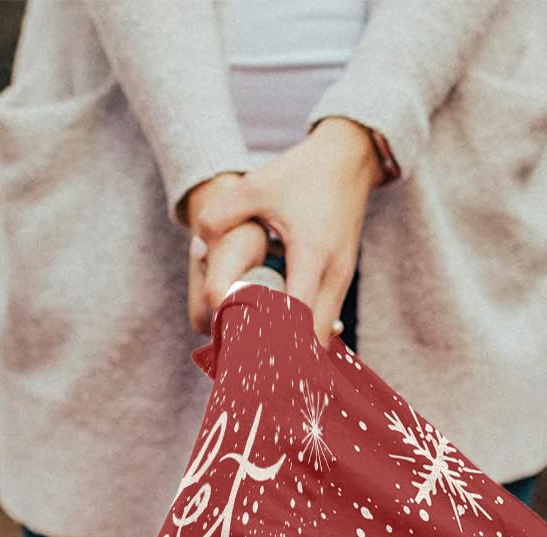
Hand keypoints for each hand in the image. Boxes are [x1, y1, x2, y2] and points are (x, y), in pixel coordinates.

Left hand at [189, 119, 380, 344]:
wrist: (349, 158)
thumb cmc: (302, 173)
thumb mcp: (256, 186)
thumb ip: (220, 215)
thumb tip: (197, 250)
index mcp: (311, 255)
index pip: (296, 318)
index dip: (273, 343)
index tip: (247, 358)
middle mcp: (333, 275)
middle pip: (314, 341)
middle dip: (285, 360)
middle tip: (250, 368)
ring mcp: (342, 280)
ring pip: (322, 336)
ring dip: (295, 350)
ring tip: (261, 359)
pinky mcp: (342, 281)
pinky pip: (324, 322)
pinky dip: (304, 336)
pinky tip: (278, 339)